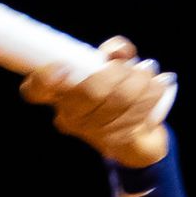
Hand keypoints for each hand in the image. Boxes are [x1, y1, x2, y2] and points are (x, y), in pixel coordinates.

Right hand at [23, 35, 177, 166]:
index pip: (36, 90)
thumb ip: (114, 53)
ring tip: (151, 74)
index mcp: (59, 93)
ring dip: (141, 83)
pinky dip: (150, 97)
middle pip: (89, 92)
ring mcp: (92, 133)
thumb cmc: (118, 92)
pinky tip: (159, 86)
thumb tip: (118, 52)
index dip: (43, 80)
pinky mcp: (116, 144)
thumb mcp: (114, 66)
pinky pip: (135, 116)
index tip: (61, 68)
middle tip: (139, 66)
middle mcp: (69, 116)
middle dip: (118, 74)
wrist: (138, 135)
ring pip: (118, 103)